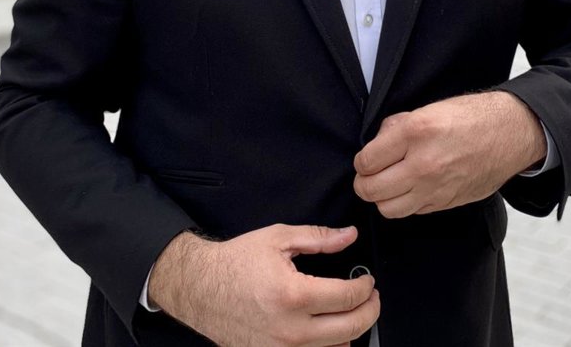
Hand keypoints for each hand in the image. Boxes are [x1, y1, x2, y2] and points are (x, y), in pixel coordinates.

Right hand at [148, 224, 378, 346]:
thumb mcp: (278, 239)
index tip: (368, 280)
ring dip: (351, 330)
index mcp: (293, 295)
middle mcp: (290, 330)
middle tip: (371, 297)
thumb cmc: (235, 262)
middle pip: (350, 329)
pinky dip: (329, 345)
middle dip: (369, 310)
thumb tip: (349, 236)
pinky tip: (329, 329)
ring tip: (350, 311)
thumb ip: (318, 238)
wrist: (199, 287)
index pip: (348, 298)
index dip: (366, 287)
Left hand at [353, 91, 544, 217]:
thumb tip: (376, 145)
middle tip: (369, 174)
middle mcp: (423, 164)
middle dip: (364, 182)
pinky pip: (411, 212)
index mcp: (415, 132)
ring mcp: (435, 188)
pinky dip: (405, 203)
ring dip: (382, 197)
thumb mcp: (428, 109)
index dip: (362, 161)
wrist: (509, 134)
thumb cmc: (470, 117)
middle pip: (371, 190)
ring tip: (388, 184)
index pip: (366, 161)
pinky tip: (411, 187)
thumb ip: (396, 128)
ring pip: (388, 208)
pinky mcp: (445, 202)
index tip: (367, 158)